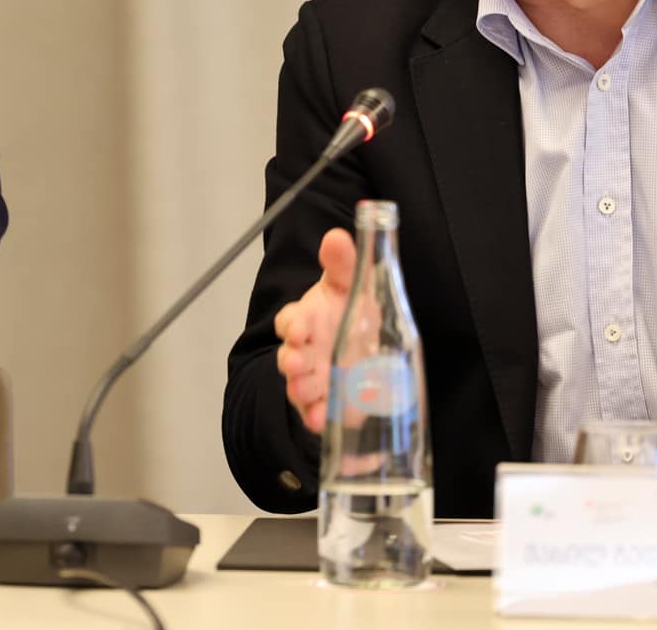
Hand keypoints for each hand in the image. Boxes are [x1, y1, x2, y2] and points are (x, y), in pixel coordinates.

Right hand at [274, 228, 354, 434]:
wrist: (367, 346)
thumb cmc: (349, 311)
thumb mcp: (351, 284)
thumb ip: (343, 262)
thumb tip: (336, 236)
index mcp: (307, 319)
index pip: (290, 321)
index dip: (292, 325)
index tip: (299, 327)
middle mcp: (305, 350)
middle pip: (289, 356)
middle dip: (291, 360)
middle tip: (298, 361)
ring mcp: (314, 378)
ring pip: (299, 386)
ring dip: (302, 389)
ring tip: (310, 392)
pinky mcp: (326, 402)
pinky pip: (315, 412)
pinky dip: (317, 417)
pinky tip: (322, 420)